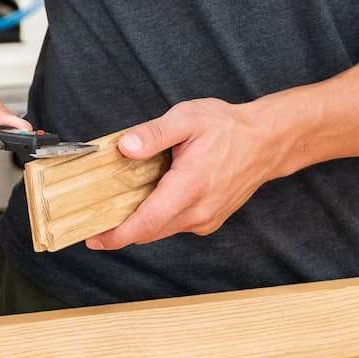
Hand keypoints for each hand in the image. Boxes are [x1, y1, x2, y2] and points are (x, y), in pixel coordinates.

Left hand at [85, 94, 312, 250]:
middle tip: (92, 222)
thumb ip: (153, 133)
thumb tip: (124, 147)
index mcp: (189, 187)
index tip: (94, 239)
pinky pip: (175, 224)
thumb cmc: (228, 128)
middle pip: (150, 231)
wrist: (266, 141)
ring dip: (138, 224)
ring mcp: (206, 218)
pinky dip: (157, 219)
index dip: (118, 235)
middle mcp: (198, 211)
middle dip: (120, 230)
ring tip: (113, 210)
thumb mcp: (187, 118)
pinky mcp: (210, 219)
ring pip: (162, 229)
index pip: (147, 222)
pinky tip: (146, 200)